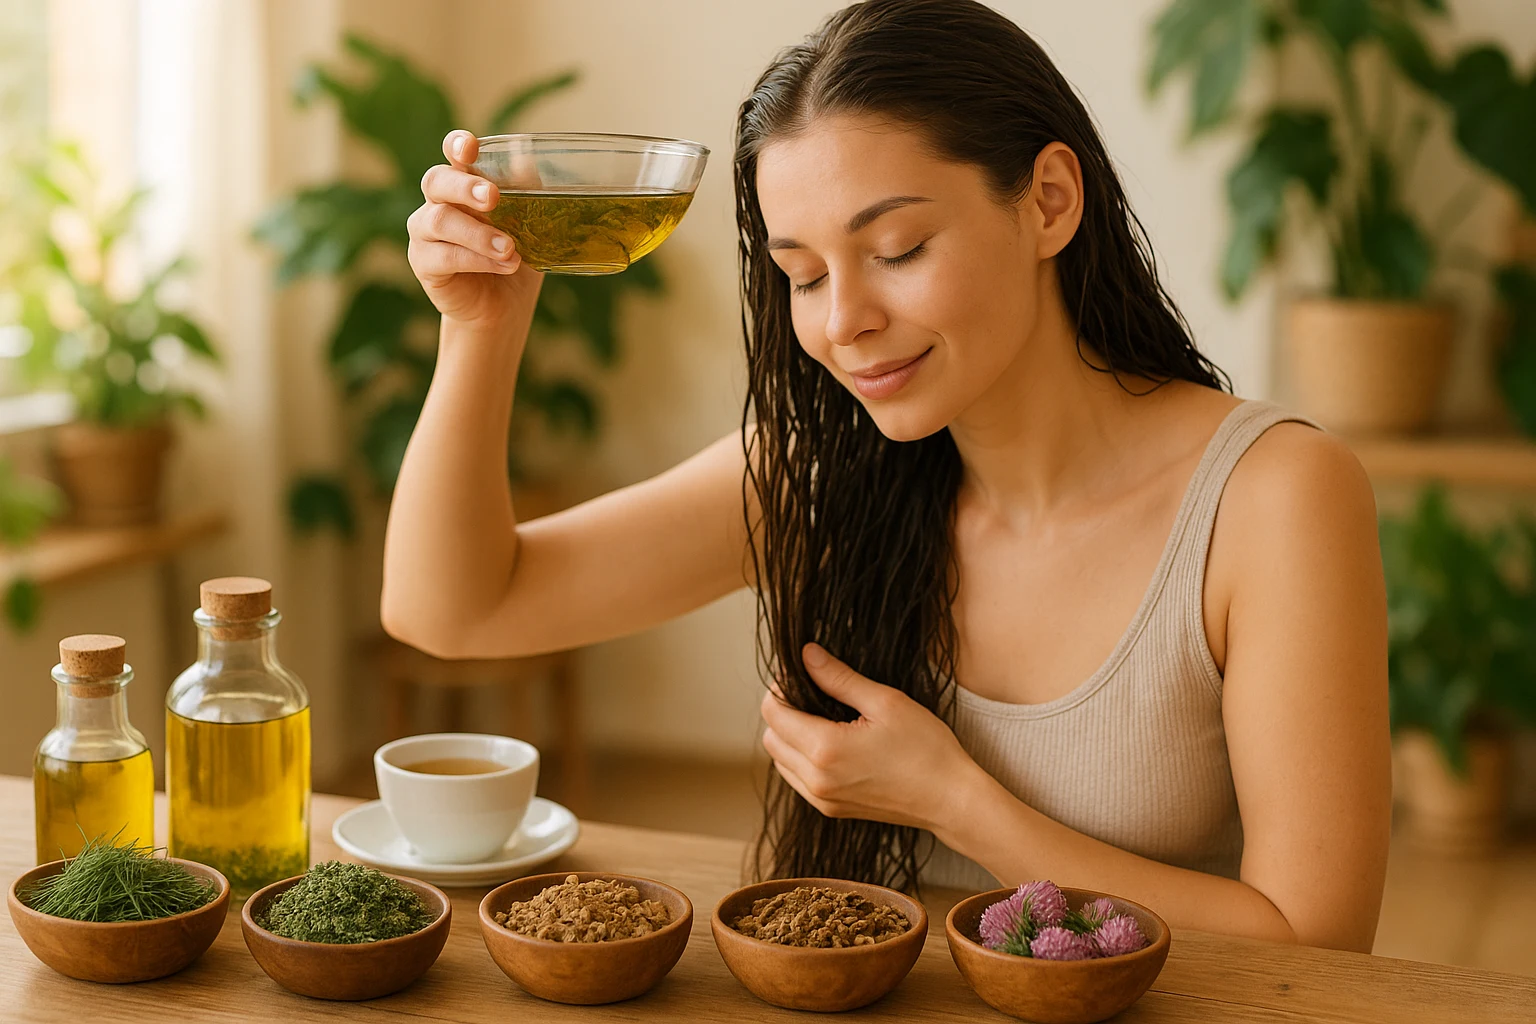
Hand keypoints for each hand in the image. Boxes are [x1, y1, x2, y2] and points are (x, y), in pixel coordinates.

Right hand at [408, 130, 543, 327]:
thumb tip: (529, 161)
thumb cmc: (513, 256)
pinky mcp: (424, 264)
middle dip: (464, 186)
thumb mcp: (529, 224)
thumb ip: (527, 194)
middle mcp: (438, 203)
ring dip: (477, 233)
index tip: (469, 146)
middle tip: (492, 197)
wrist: (503, 307)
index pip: (452, 155)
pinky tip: (504, 265)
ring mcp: (425, 234)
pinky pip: (444, 256)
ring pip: (438, 220)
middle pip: (436, 181)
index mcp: (463, 185)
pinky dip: (476, 260)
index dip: (456, 146)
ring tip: (509, 248)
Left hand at [759, 643, 978, 832]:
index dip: (781, 688)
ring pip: (780, 761)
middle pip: (771, 737)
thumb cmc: (926, 748)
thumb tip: (807, 655)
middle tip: (810, 691)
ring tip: (820, 716)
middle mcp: (816, 779)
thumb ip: (839, 678)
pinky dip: (800, 758)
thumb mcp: (885, 702)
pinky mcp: (831, 809)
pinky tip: (829, 743)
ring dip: (789, 736)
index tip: (801, 673)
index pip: (773, 713)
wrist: (950, 799)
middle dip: (782, 710)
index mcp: (826, 749)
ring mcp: (822, 798)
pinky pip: (797, 779)